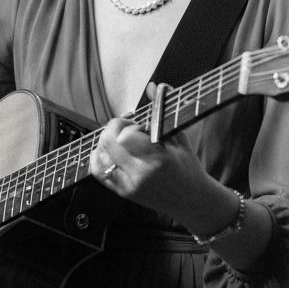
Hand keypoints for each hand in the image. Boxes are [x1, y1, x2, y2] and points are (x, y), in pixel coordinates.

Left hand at [90, 114, 206, 212]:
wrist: (190, 200)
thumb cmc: (187, 168)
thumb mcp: (179, 138)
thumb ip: (163, 111)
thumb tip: (154, 87)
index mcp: (158, 159)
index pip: (127, 135)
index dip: (129, 125)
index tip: (138, 125)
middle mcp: (140, 174)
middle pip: (108, 143)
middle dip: (113, 128)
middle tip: (125, 127)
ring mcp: (129, 185)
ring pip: (100, 156)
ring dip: (105, 142)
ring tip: (119, 140)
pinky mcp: (123, 192)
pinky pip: (99, 171)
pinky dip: (98, 157)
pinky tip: (109, 151)